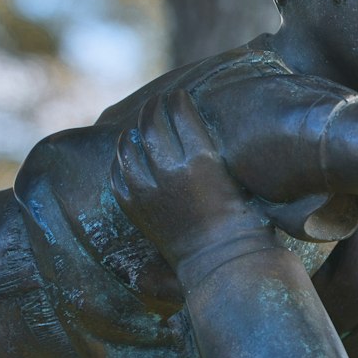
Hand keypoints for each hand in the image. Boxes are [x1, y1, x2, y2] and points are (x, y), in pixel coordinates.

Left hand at [111, 91, 273, 282]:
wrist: (221, 261)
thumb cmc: (240, 220)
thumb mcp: (234, 176)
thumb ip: (209, 149)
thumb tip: (189, 124)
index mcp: (201, 160)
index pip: (179, 112)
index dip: (177, 100)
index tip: (178, 96)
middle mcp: (171, 172)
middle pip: (150, 124)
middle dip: (153, 108)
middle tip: (157, 103)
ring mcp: (148, 191)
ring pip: (128, 146)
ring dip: (133, 131)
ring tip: (139, 126)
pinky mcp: (135, 208)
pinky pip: (118, 174)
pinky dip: (120, 159)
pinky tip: (127, 153)